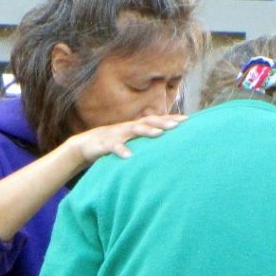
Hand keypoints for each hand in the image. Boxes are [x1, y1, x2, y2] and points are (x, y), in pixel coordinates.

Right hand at [68, 114, 187, 166]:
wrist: (87, 144)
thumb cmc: (115, 142)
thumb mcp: (132, 140)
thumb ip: (146, 139)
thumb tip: (166, 143)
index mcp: (136, 126)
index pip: (156, 120)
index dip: (171, 119)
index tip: (187, 120)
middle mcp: (129, 127)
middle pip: (148, 121)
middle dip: (163, 122)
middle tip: (177, 125)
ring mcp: (118, 134)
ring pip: (134, 130)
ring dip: (147, 131)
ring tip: (159, 134)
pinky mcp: (106, 144)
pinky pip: (114, 147)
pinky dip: (122, 150)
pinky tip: (129, 157)